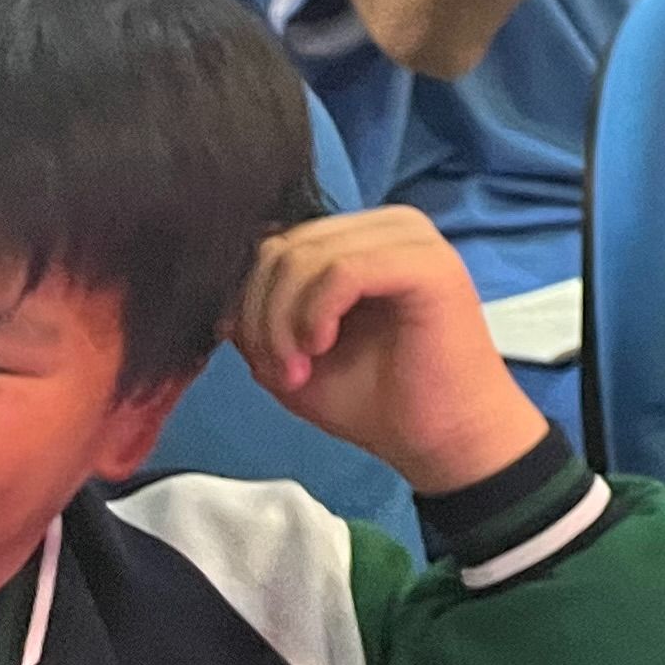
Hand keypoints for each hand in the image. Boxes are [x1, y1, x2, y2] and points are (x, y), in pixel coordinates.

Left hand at [232, 208, 551, 495]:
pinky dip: (313, 314)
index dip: (248, 300)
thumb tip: (221, 297)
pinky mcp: (428, 266)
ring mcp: (413, 240)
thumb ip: (259, 319)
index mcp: (362, 239)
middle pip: (283, 246)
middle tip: (280, 370)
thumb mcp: (292, 355)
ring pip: (304, 256)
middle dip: (261, 315)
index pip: (278, 243)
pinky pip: (341, 269)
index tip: (261, 359)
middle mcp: (389, 225)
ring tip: (297, 370)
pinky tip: (320, 348)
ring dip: (282, 321)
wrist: (443, 438)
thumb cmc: (378, 400)